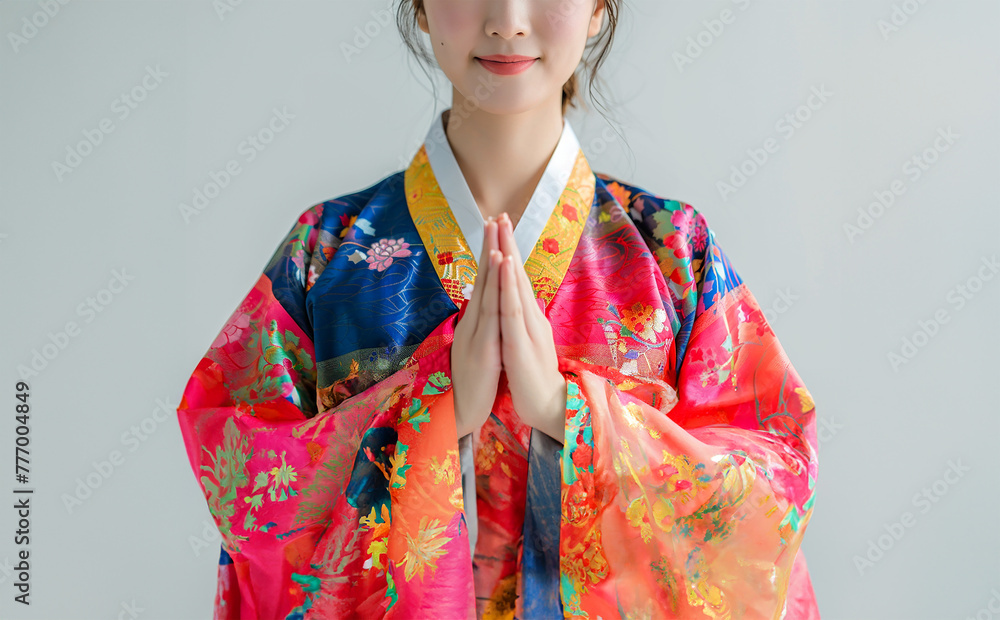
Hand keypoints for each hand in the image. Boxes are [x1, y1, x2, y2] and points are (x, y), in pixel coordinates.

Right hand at [451, 216, 503, 438]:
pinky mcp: (484, 349)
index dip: (490, 254)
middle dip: (489, 246)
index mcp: (476, 322)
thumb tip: (486, 309)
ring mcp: (477, 333)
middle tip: (494, 216)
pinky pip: (491, 316)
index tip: (495, 229)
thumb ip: (483, 327)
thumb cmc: (471, 383)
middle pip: (482, 278)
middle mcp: (473, 322)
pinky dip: (496, 293)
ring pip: (485, 291)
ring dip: (491, 261)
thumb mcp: (479, 348)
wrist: (460, 414)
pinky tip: (500, 277)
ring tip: (495, 234)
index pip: (484, 282)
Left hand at [495, 213, 566, 443]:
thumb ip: (523, 321)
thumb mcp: (526, 343)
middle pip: (517, 275)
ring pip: (516, 287)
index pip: (515, 280)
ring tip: (503, 231)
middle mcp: (530, 317)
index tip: (500, 228)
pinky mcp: (521, 344)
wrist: (548, 407)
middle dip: (509, 244)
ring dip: (509, 257)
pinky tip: (505, 269)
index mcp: (527, 318)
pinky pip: (513, 311)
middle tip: (501, 214)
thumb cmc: (533, 377)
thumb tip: (522, 302)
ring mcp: (527, 328)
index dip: (508, 253)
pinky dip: (509, 288)